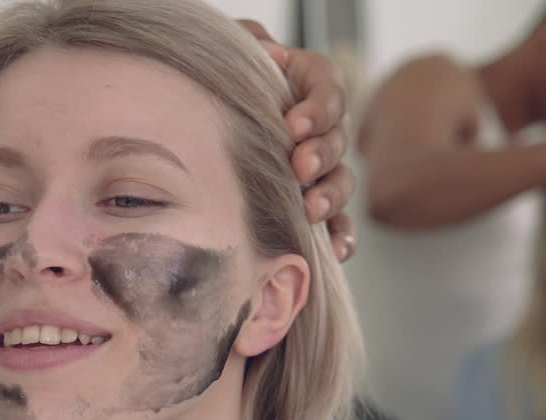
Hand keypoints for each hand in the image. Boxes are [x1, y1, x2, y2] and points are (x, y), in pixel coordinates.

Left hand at [238, 19, 356, 261]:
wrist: (204, 117)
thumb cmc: (223, 78)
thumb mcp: (234, 50)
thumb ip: (251, 42)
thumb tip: (267, 52)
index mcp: (308, 84)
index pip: (328, 90)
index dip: (318, 109)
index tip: (294, 125)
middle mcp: (321, 127)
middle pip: (338, 139)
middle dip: (321, 155)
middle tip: (299, 168)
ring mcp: (319, 167)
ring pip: (340, 181)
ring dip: (330, 197)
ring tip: (309, 210)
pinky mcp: (312, 202)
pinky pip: (337, 222)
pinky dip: (340, 237)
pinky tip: (337, 251)